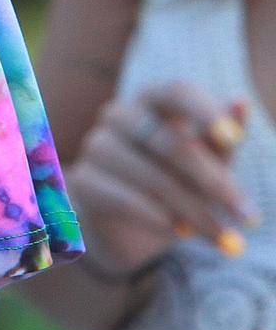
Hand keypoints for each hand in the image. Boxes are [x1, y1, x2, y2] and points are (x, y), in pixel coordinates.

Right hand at [66, 80, 255, 277]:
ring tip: (223, 238)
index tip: (235, 140)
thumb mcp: (208, 160)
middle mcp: (119, 115)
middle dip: (213, 183)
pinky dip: (160, 219)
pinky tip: (182, 233)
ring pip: (152, 177)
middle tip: (248, 217)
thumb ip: (223, 138)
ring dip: (194, 212)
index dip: (204, 111)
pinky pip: (126, 200)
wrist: (128, 224)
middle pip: (168, 142)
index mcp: (152, 101)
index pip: (176, 91)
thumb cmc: (176, 180)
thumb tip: (241, 103)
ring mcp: (95, 146)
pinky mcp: (82, 181)